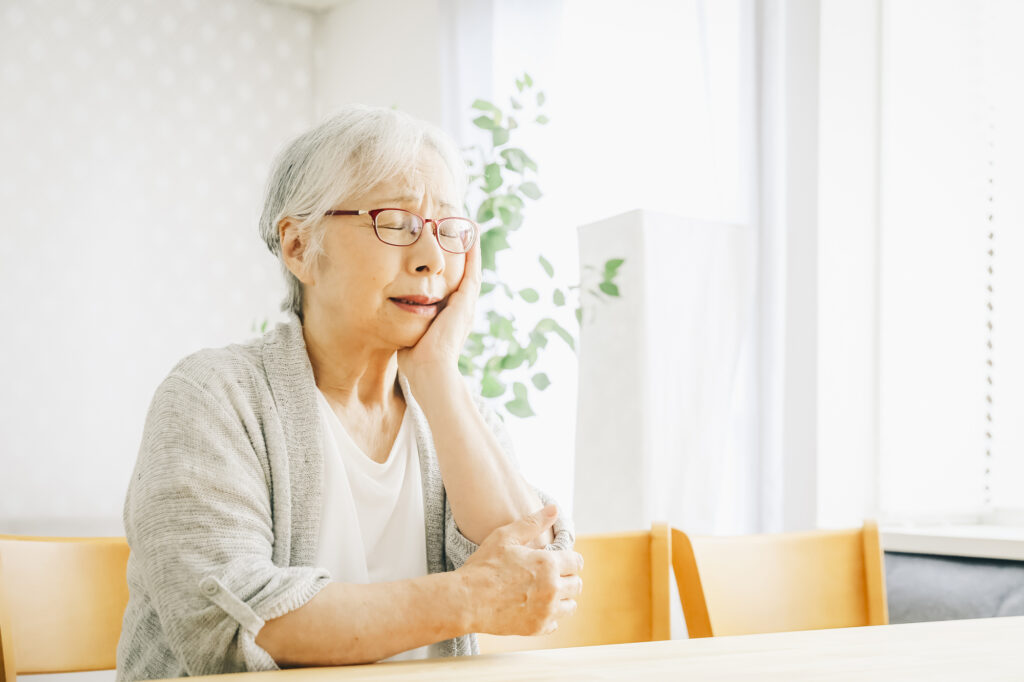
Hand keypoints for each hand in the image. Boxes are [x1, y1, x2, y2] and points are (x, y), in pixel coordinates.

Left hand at [397, 232, 480, 386]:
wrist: (430, 370)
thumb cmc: (415, 361)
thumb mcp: (410, 335)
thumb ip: (406, 324)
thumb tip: (392, 320)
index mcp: (450, 317)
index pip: (452, 287)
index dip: (451, 269)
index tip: (446, 253)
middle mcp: (462, 310)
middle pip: (464, 274)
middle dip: (463, 253)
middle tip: (462, 231)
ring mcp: (466, 305)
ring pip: (472, 269)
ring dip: (471, 248)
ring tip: (470, 226)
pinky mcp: (465, 302)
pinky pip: (472, 271)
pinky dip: (473, 252)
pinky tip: (472, 234)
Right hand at [457, 504, 583, 636]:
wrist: (466, 601)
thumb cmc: (484, 566)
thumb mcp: (505, 537)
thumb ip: (533, 522)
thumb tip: (554, 509)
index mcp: (547, 564)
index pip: (577, 562)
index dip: (569, 559)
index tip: (558, 560)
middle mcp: (552, 588)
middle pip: (577, 584)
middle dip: (567, 577)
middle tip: (549, 576)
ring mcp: (546, 611)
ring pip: (571, 606)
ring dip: (562, 598)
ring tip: (544, 592)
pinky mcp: (537, 628)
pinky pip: (556, 623)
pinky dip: (549, 616)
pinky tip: (534, 607)